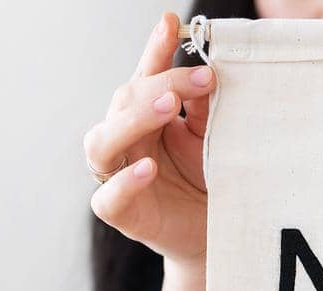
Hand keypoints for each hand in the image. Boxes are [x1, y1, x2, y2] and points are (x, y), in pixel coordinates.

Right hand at [82, 11, 215, 269]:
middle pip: (123, 101)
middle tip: (201, 77)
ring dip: (133, 120)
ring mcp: (119, 177)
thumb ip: (207, 107)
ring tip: (168, 108)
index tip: (172, 22)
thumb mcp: (218, 137)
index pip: (147, 76)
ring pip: (102, 142)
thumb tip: (210, 68)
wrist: (221, 236)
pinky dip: (125, 183)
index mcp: (149, 117)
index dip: (156, 49)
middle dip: (159, 84)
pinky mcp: (122, 215)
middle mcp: (128, 142)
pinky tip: (148, 169)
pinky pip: (108, 198)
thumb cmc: (215, 182)